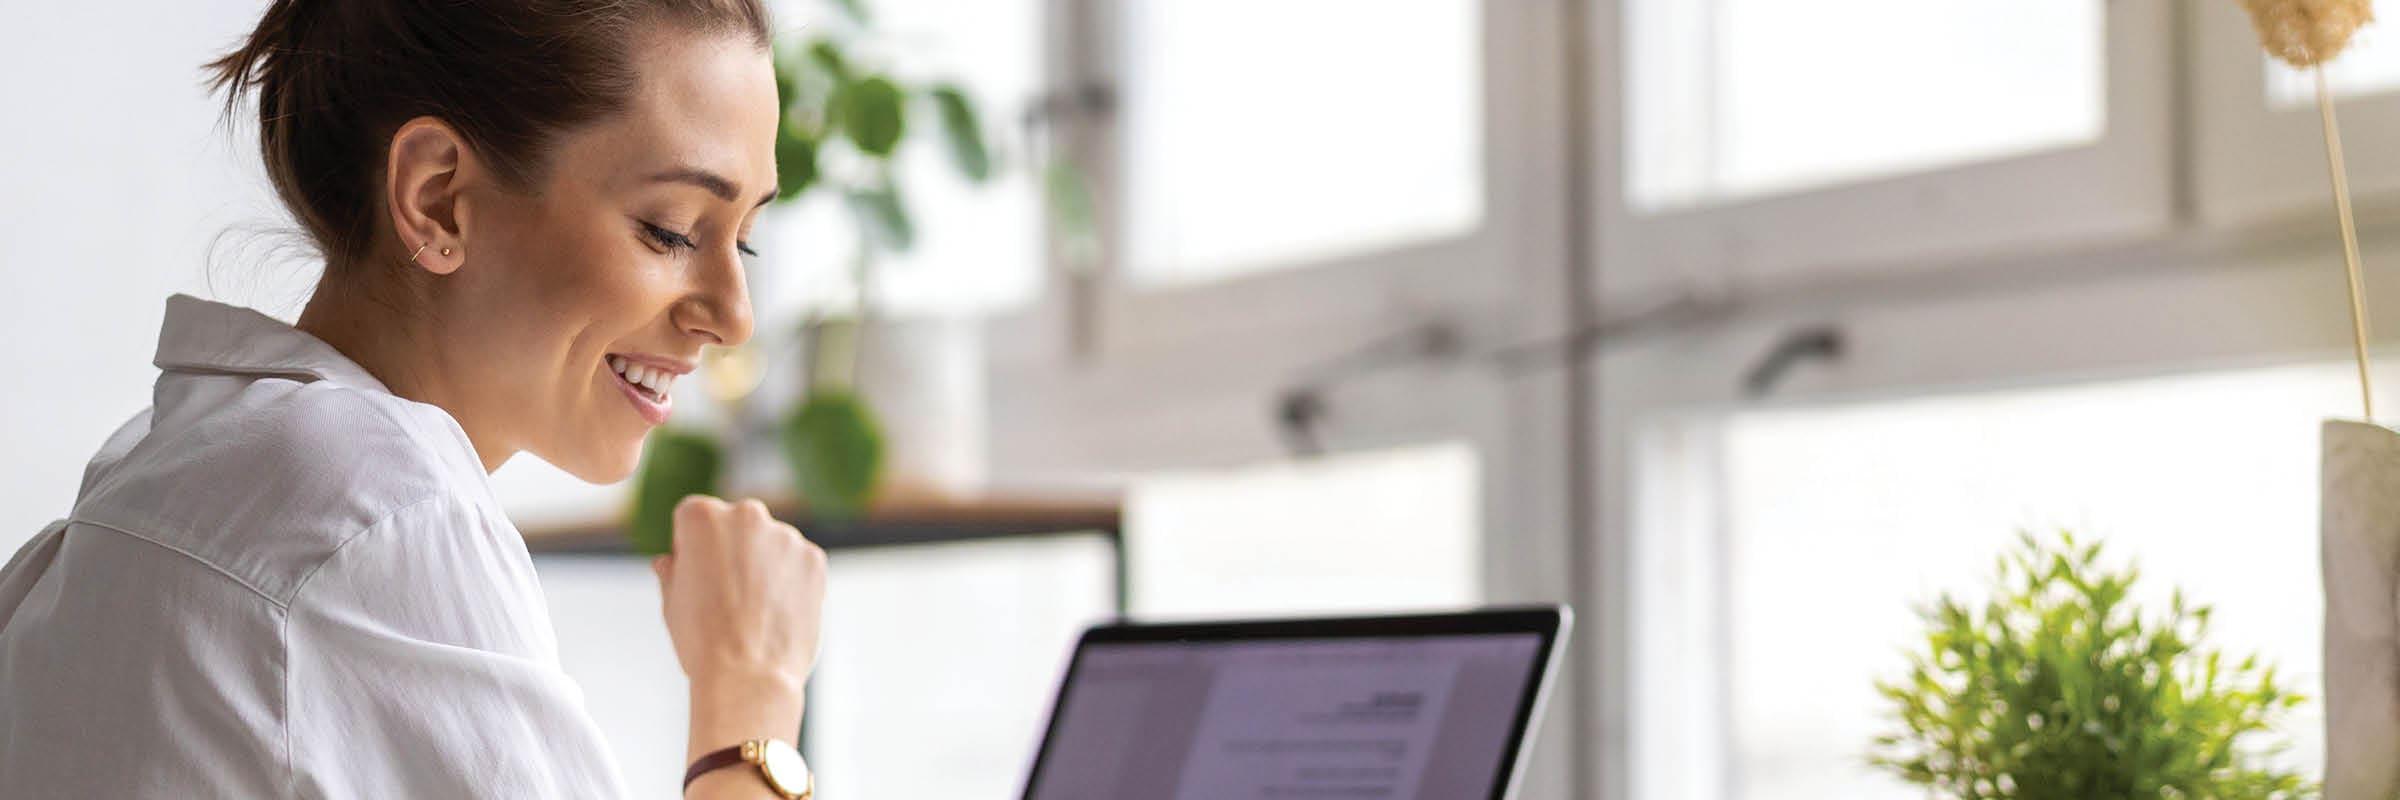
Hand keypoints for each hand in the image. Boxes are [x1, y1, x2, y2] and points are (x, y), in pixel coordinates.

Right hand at [653, 496, 827, 761]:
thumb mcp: (671, 602)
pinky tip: (778, 613)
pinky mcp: (814, 559)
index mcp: (702, 516)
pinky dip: (791, 582)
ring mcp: (786, 535)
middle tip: (726, 595)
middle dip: (731, 551)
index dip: (691, 549)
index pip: (694, 517)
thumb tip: (669, 561)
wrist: (747, 676)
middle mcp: (747, 514)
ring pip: (771, 544)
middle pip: (736, 525)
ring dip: (763, 565)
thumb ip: (672, 571)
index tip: (696, 578)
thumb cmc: (701, 641)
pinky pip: (798, 564)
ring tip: (753, 611)